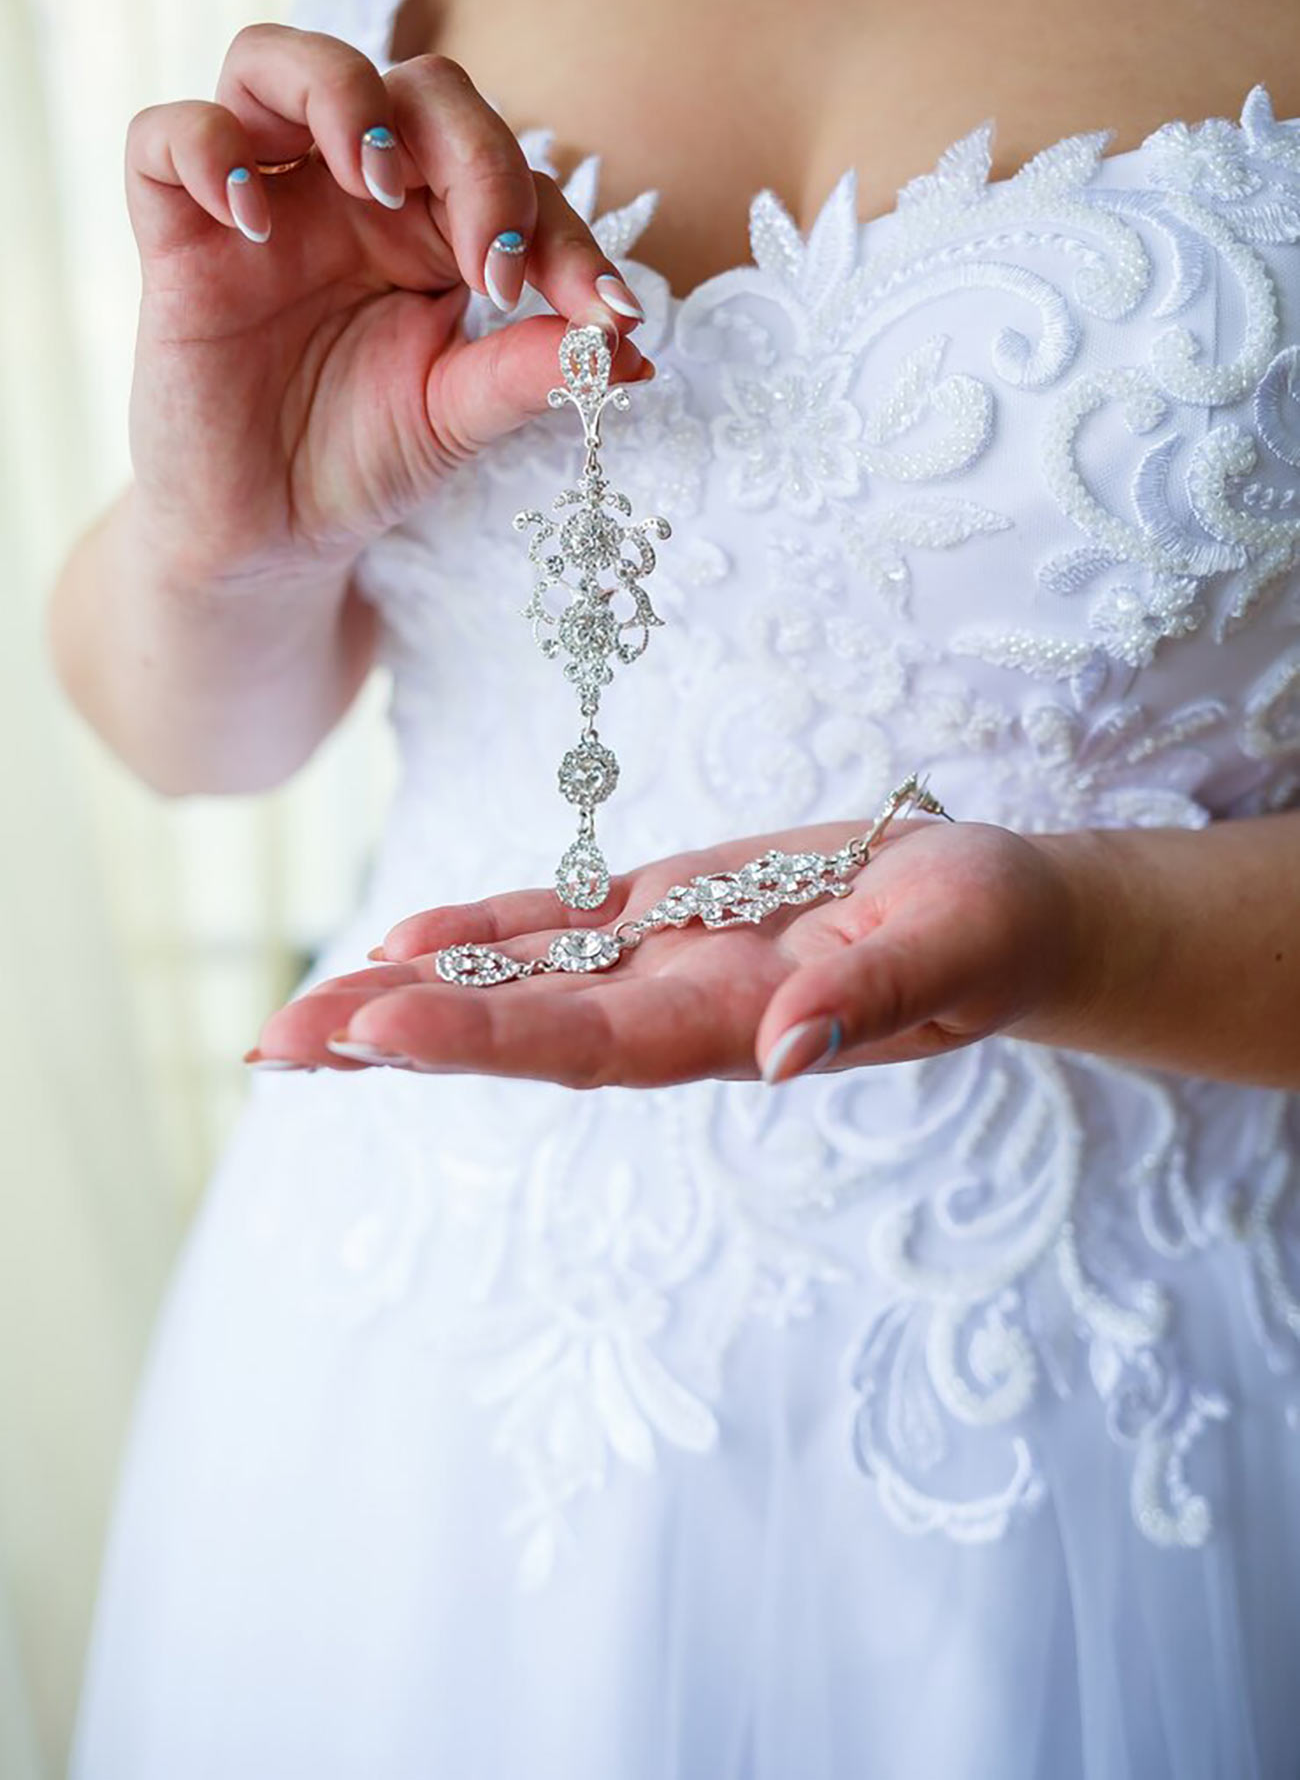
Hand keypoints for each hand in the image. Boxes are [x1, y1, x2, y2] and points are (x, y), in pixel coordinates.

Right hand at [125, 25, 649, 589]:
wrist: (269, 535)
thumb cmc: (364, 459)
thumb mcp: (460, 418)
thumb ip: (531, 369)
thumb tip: (628, 346)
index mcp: (434, 226)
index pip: (508, 174)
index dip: (565, 233)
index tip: (605, 315)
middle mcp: (350, 194)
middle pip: (415, 89)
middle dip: (477, 155)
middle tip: (497, 265)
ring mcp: (263, 203)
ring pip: (275, 61)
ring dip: (342, 96)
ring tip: (379, 181)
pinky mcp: (175, 236)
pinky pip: (166, 138)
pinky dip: (207, 150)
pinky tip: (252, 220)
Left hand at [247, 815, 1093, 1086]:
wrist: (997, 917)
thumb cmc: (991, 933)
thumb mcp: (956, 948)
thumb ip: (876, 999)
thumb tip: (784, 1052)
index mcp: (737, 1026)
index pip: (591, 1042)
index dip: (483, 1038)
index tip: (379, 1032)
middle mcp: (677, 1009)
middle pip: (519, 1028)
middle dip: (397, 1037)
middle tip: (277, 1045)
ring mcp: (665, 962)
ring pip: (518, 980)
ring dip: (406, 996)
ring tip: (297, 1015)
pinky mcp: (670, 911)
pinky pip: (561, 924)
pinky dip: (481, 929)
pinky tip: (403, 937)